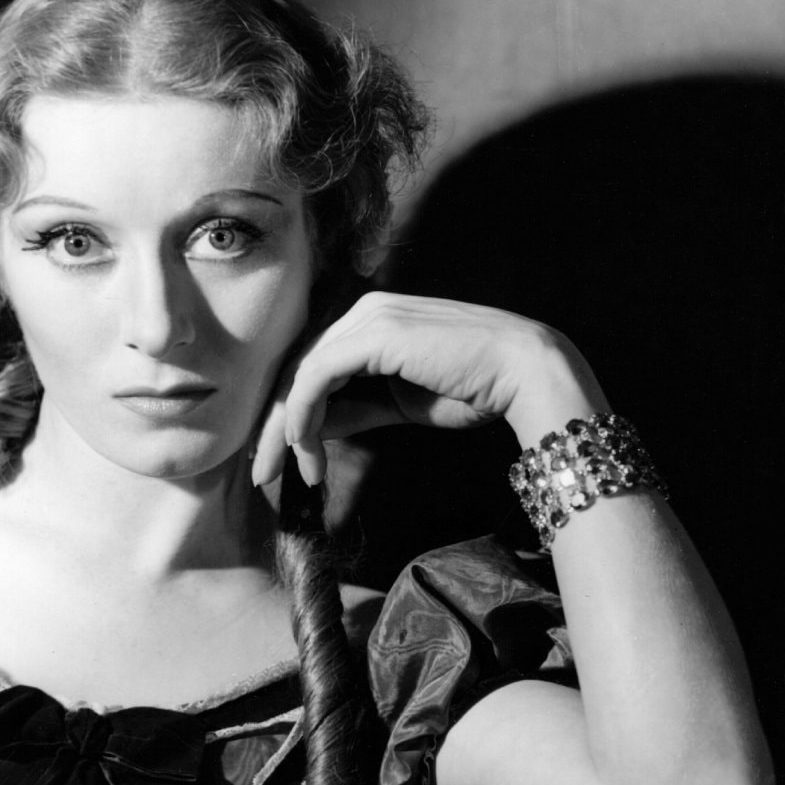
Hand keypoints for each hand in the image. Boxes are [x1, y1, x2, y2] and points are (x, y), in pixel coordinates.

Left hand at [251, 292, 588, 486]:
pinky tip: (304, 450)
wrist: (523, 371)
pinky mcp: (374, 334)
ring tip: (287, 473)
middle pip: (299, 370)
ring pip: (301, 375)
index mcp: (373, 322)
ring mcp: (368, 319)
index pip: (315, 368)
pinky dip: (303, 416)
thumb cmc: (476, 388)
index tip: (283, 461)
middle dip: (276, 426)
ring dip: (286, 429)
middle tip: (260, 473)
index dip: (292, 415)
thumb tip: (315, 428)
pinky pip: (317, 377)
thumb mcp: (401, 404)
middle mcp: (364, 312)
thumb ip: (357, 409)